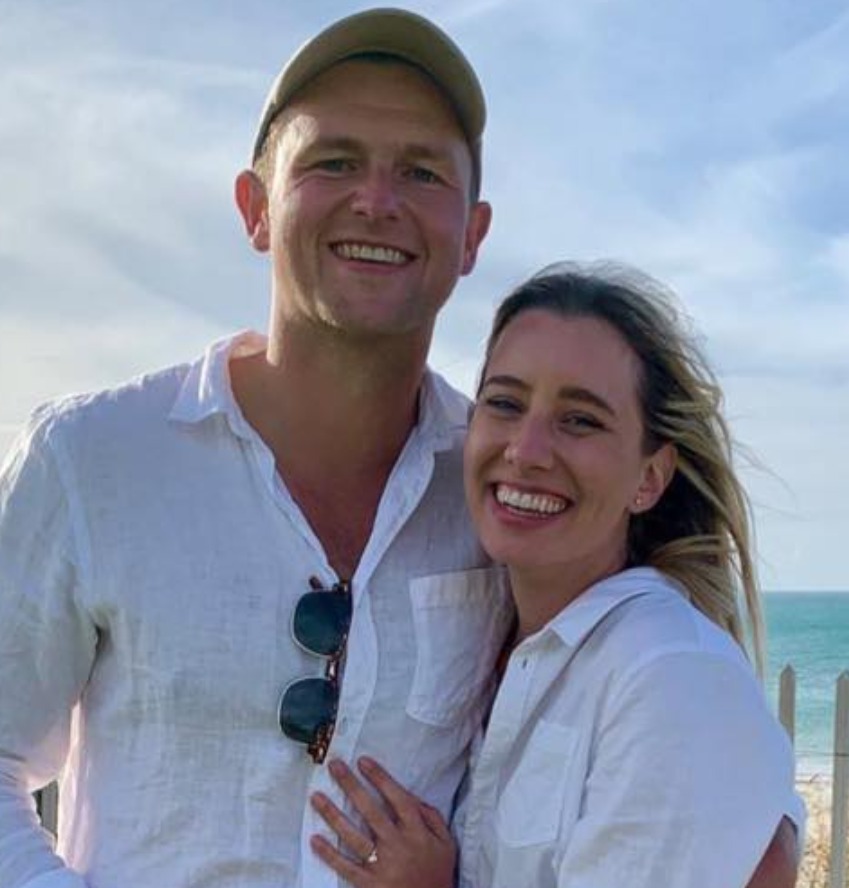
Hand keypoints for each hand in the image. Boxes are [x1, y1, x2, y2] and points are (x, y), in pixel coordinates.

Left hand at [310, 756, 456, 887]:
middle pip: (370, 810)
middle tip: (335, 766)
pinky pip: (346, 867)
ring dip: (333, 814)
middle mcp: (398, 845)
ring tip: (316, 797)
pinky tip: (315, 840)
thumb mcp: (446, 842)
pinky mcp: (370, 886)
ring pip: (354, 836)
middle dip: (351, 785)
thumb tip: (412, 796)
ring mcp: (382, 866)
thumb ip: (431, 817)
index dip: (380, 777)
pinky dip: (330, 854)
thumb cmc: (438, 874)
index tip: (363, 761)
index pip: (397, 798)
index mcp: (417, 832)